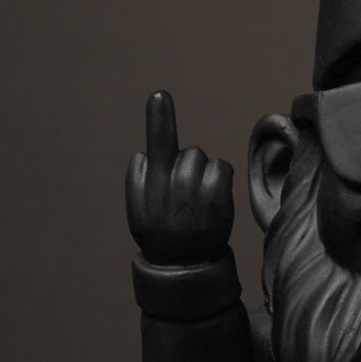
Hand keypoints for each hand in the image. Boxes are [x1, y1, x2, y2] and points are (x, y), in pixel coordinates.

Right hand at [126, 91, 234, 265]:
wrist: (184, 266)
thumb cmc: (160, 234)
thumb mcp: (139, 210)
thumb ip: (139, 180)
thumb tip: (145, 154)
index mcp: (150, 184)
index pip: (155, 145)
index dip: (159, 119)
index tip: (160, 95)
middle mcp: (173, 184)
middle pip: (187, 152)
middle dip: (187, 165)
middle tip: (184, 196)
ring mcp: (197, 190)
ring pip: (203, 159)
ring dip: (202, 174)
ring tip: (197, 202)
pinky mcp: (218, 196)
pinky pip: (221, 168)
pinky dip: (219, 180)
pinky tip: (211, 202)